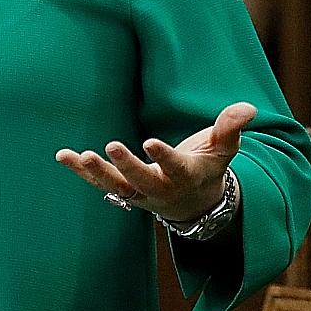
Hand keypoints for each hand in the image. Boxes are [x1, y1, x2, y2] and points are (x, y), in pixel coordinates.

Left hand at [54, 102, 254, 221]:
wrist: (194, 203)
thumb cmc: (207, 167)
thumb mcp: (223, 150)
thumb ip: (231, 128)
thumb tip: (247, 107)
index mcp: (187, 176)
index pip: (176, 168)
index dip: (164, 157)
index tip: (150, 142)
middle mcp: (161, 189)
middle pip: (142, 181)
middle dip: (127, 166)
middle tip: (110, 146)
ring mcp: (140, 193)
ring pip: (116, 187)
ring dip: (97, 172)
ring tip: (81, 155)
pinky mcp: (123, 190)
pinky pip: (99, 183)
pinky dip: (81, 171)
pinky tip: (63, 155)